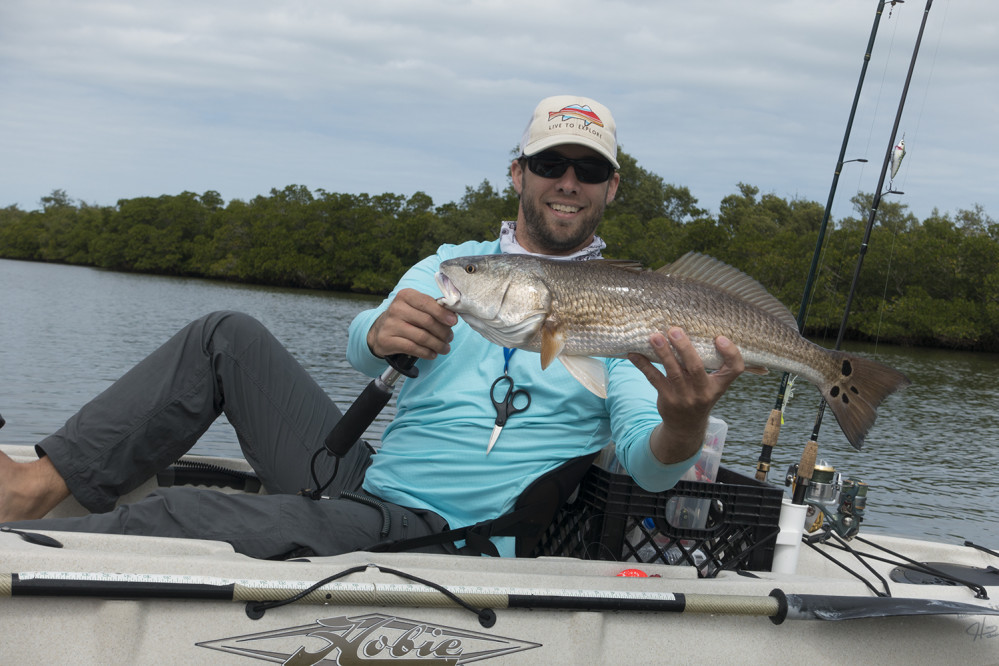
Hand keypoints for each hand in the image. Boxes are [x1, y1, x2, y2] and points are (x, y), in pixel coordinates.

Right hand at [366, 288, 457, 359]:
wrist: (380, 330)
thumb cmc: (405, 318)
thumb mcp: (416, 307)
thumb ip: (433, 309)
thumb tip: (452, 317)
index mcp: (405, 296)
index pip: (427, 303)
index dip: (442, 313)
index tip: (454, 322)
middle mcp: (396, 308)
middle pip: (427, 321)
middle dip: (443, 332)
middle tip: (450, 338)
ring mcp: (391, 325)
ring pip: (422, 337)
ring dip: (437, 345)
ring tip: (445, 348)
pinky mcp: (387, 340)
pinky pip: (413, 348)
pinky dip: (426, 353)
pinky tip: (433, 354)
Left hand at [628, 327, 743, 463]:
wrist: (686, 427)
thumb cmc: (700, 396)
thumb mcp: (712, 385)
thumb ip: (709, 364)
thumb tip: (690, 330)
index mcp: (719, 385)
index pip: (735, 369)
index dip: (731, 353)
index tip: (720, 338)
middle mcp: (703, 392)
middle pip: (696, 367)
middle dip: (684, 348)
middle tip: (674, 330)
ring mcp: (684, 397)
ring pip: (673, 372)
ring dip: (663, 353)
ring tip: (654, 337)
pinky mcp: (667, 399)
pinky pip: (654, 379)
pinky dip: (643, 365)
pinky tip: (633, 354)